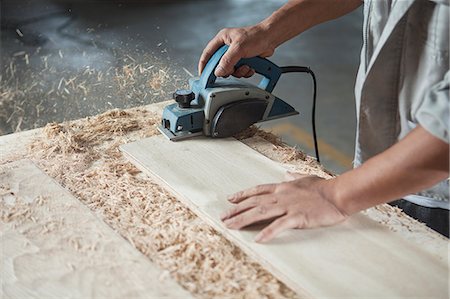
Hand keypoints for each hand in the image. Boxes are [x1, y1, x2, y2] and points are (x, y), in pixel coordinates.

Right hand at [198, 24, 275, 76]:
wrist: (271, 39)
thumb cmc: (256, 36)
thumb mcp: (239, 48)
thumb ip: (227, 60)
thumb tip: (219, 71)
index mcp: (222, 39)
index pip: (208, 53)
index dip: (204, 65)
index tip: (203, 75)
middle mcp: (227, 47)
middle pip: (220, 65)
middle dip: (227, 70)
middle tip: (231, 71)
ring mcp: (235, 55)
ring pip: (230, 70)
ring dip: (238, 71)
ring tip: (245, 66)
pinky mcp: (243, 61)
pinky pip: (239, 71)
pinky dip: (245, 72)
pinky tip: (250, 67)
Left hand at [220, 173, 347, 242]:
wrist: (338, 193)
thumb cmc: (324, 187)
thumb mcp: (305, 178)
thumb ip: (294, 177)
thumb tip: (287, 173)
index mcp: (282, 187)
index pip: (257, 190)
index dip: (242, 195)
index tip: (230, 199)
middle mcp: (281, 195)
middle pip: (253, 202)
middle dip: (236, 210)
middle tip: (223, 217)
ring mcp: (288, 206)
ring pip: (260, 212)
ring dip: (243, 220)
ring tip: (231, 226)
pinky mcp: (297, 217)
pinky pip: (279, 225)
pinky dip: (268, 232)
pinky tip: (258, 239)